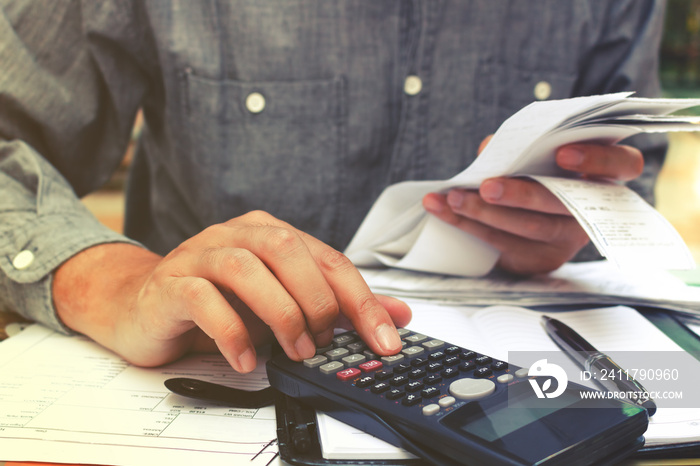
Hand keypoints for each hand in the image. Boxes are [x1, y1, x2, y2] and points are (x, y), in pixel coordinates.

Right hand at [54, 211, 410, 371]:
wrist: (143, 305)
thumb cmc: (218, 302)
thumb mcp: (283, 302)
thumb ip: (337, 305)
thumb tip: (397, 314)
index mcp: (271, 234)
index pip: (328, 258)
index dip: (361, 300)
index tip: (385, 340)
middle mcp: (237, 235)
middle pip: (288, 250)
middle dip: (317, 301)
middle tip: (323, 342)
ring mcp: (200, 254)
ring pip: (245, 268)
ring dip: (279, 314)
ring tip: (292, 351)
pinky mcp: (170, 283)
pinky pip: (202, 299)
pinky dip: (231, 333)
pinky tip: (246, 360)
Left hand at [422, 139, 643, 274]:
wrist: (530, 219)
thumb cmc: (540, 171)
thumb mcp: (538, 154)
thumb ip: (521, 145)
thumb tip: (490, 147)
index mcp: (604, 173)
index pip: (622, 164)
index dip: (597, 159)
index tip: (562, 154)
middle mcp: (594, 209)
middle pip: (563, 203)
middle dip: (522, 195)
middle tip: (487, 186)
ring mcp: (568, 238)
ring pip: (530, 228)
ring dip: (485, 213)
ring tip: (454, 198)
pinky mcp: (540, 259)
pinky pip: (502, 245)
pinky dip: (466, 225)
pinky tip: (442, 209)